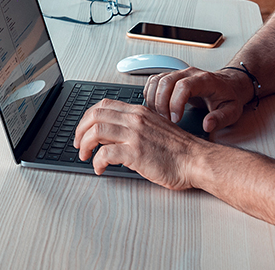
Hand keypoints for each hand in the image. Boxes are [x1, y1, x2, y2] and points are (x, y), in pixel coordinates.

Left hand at [73, 99, 208, 189]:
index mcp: (139, 111)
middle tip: (78, 144)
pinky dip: (97, 162)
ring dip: (85, 146)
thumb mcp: (155, 128)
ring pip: (96, 132)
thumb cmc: (179, 150)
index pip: (103, 105)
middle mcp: (135, 119)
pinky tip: (100, 169)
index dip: (87, 117)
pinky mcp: (136, 152)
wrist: (195, 160)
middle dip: (80, 130)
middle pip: (94, 115)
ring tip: (85, 156)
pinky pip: (105, 154)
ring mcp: (135, 135)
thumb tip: (116, 135)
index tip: (83, 130)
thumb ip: (137, 126)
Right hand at [144, 67, 249, 132]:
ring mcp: (179, 73)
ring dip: (153, 99)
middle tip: (166, 121)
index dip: (176, 103)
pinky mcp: (171, 77)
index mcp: (205, 80)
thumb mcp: (232, 111)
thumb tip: (207, 126)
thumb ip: (221, 119)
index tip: (175, 119)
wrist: (228, 85)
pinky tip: (155, 108)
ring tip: (160, 116)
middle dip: (161, 103)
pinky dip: (150, 94)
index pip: (184, 86)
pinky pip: (154, 81)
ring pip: (157, 80)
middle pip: (166, 81)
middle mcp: (189, 73)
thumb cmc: (228, 98)